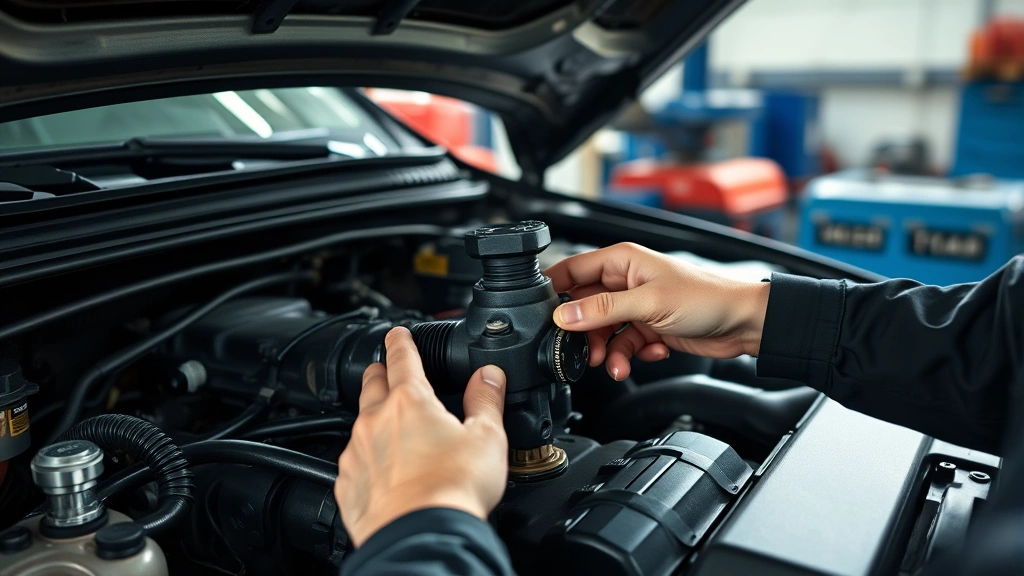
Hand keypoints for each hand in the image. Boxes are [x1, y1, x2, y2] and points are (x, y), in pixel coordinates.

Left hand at [334, 327, 508, 546]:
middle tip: (386, 370)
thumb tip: (489, 376)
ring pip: (360, 424)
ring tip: (392, 429)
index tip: (397, 334)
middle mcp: (375, 421)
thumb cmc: (452, 490)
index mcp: (410, 402)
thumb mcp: (486, 437)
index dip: (400, 341)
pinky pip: (353, 461)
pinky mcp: (348, 483)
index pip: (401, 358)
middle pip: (372, 385)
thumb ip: (486, 400)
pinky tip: (384, 471)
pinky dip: (366, 459)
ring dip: (374, 420)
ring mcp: (357, 453)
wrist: (420, 536)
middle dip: (380, 373)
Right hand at [544, 243, 769, 380]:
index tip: (544, 315)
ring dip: (609, 351)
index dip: (555, 291)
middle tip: (586, 351)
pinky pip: (624, 345)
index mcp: (622, 261)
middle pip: (584, 307)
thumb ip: (603, 310)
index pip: (573, 270)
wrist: (743, 323)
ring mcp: (636, 306)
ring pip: (604, 332)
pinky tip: (651, 353)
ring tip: (617, 364)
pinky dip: (632, 355)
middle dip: (585, 333)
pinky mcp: (648, 327)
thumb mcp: (648, 303)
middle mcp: (625, 281)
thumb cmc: (706, 298)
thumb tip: (565, 316)